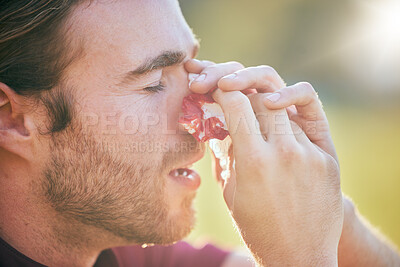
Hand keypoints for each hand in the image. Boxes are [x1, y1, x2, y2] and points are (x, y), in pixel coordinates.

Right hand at [185, 60, 343, 265]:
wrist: (300, 255)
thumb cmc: (257, 228)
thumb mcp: (230, 192)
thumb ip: (224, 152)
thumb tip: (217, 122)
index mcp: (254, 161)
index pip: (236, 102)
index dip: (220, 88)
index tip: (211, 87)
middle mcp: (284, 151)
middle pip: (260, 95)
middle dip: (238, 86)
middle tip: (226, 87)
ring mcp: (310, 152)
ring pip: (282, 106)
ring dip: (261, 101)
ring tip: (248, 104)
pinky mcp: (327, 156)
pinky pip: (306, 118)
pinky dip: (289, 108)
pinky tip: (277, 106)